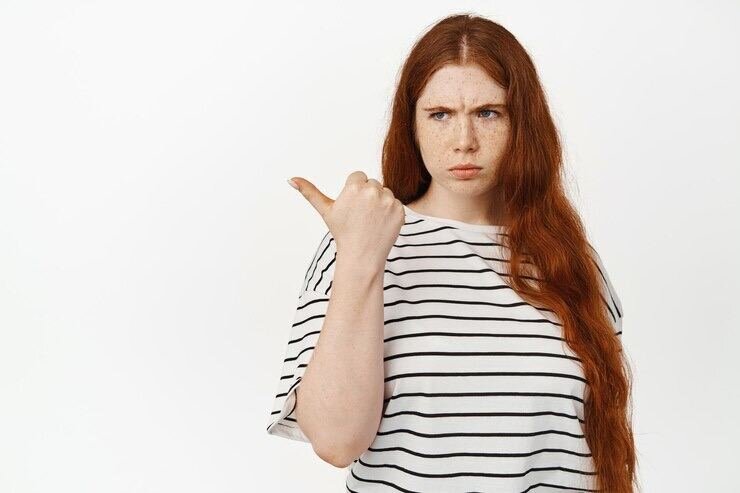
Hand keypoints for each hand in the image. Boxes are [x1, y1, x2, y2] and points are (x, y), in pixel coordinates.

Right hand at [289, 171, 404, 268]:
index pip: (358, 177)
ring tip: (370, 220)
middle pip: (372, 184)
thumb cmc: (342, 232)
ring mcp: (388, 201)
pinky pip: (396, 204)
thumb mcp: (325, 210)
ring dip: (380, 203)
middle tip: (361, 216)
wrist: (362, 256)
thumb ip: (309, 192)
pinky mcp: (400, 211)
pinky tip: (381, 224)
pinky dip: (391, 213)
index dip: (354, 192)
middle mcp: (372, 191)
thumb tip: (291, 179)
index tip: (352, 207)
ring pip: (385, 193)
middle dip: (368, 196)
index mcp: (354, 186)